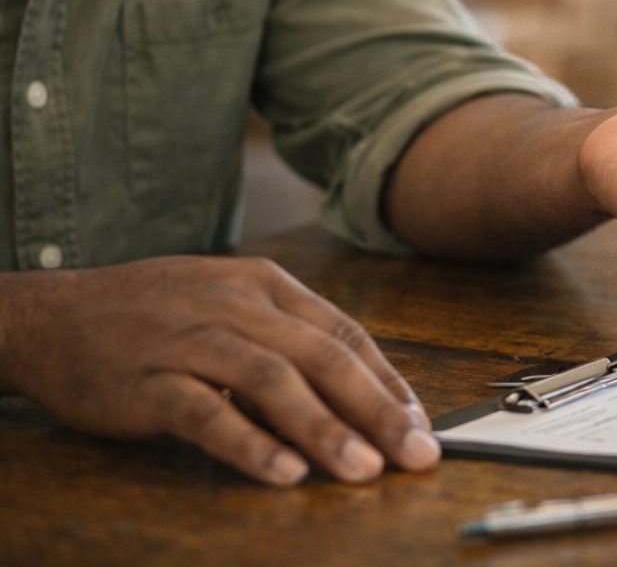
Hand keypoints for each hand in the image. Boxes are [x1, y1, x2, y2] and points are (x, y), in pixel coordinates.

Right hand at [0, 256, 440, 485]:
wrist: (53, 315)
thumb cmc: (154, 315)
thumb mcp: (229, 305)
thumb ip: (287, 341)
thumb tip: (357, 394)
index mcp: (266, 285)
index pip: (345, 334)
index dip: (388, 382)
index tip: (419, 424)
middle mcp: (236, 306)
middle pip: (324, 358)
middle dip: (377, 410)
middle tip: (415, 454)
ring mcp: (192, 340)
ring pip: (274, 383)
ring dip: (326, 430)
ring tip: (363, 470)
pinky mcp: (149, 381)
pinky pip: (207, 414)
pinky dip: (250, 444)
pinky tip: (284, 474)